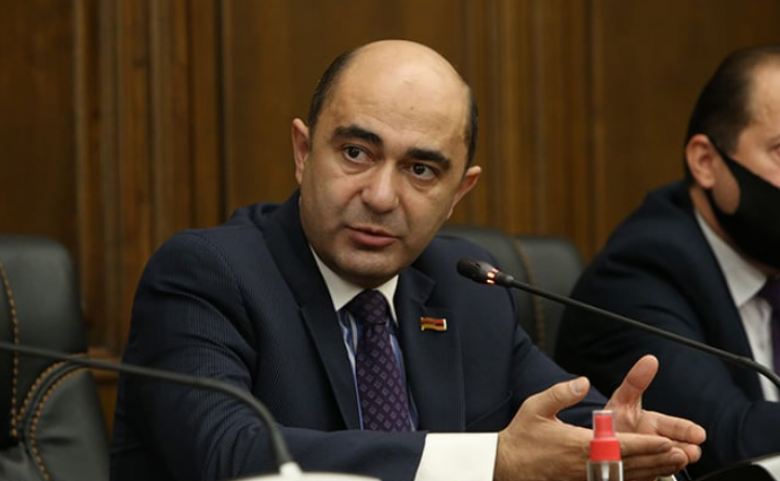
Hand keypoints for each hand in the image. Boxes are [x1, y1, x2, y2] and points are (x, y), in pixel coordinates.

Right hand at [493, 377, 673, 480]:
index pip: (619, 446)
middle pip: (629, 465)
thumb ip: (562, 393)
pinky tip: (645, 477)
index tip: (665, 441)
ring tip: (672, 466)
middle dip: (657, 460)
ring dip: (650, 472)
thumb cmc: (521, 437)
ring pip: (624, 478)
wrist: (505, 466)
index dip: (645, 445)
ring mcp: (583, 480)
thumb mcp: (536, 407)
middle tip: (681, 454)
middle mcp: (584, 466)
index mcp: (578, 445)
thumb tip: (584, 382)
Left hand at [606, 355, 706, 480]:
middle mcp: (656, 444)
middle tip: (690, 450)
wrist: (599, 447)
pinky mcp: (642, 476)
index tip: (699, 434)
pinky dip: (653, 472)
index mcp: (655, 425)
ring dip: (672, 461)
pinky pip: (650, 474)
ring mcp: (651, 461)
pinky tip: (652, 471)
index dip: (688, 431)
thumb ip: (636, 382)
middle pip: (677, 447)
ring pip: (666, 463)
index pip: (677, 427)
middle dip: (686, 449)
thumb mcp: (623, 400)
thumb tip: (650, 359)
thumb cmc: (614, 422)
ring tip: (677, 458)